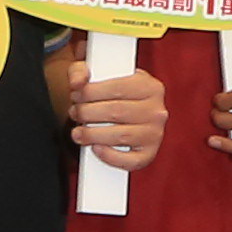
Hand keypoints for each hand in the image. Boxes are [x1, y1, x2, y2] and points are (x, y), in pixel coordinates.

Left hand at [55, 48, 169, 174]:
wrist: (124, 110)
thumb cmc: (110, 92)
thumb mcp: (97, 74)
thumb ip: (80, 71)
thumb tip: (77, 82)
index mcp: (150, 87)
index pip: (118, 88)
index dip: (91, 92)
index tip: (76, 94)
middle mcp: (157, 110)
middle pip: (117, 112)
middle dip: (87, 113)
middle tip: (75, 112)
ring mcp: (155, 133)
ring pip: (120, 136)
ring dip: (92, 135)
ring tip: (78, 132)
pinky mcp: (149, 153)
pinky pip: (130, 160)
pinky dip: (110, 156)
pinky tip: (96, 148)